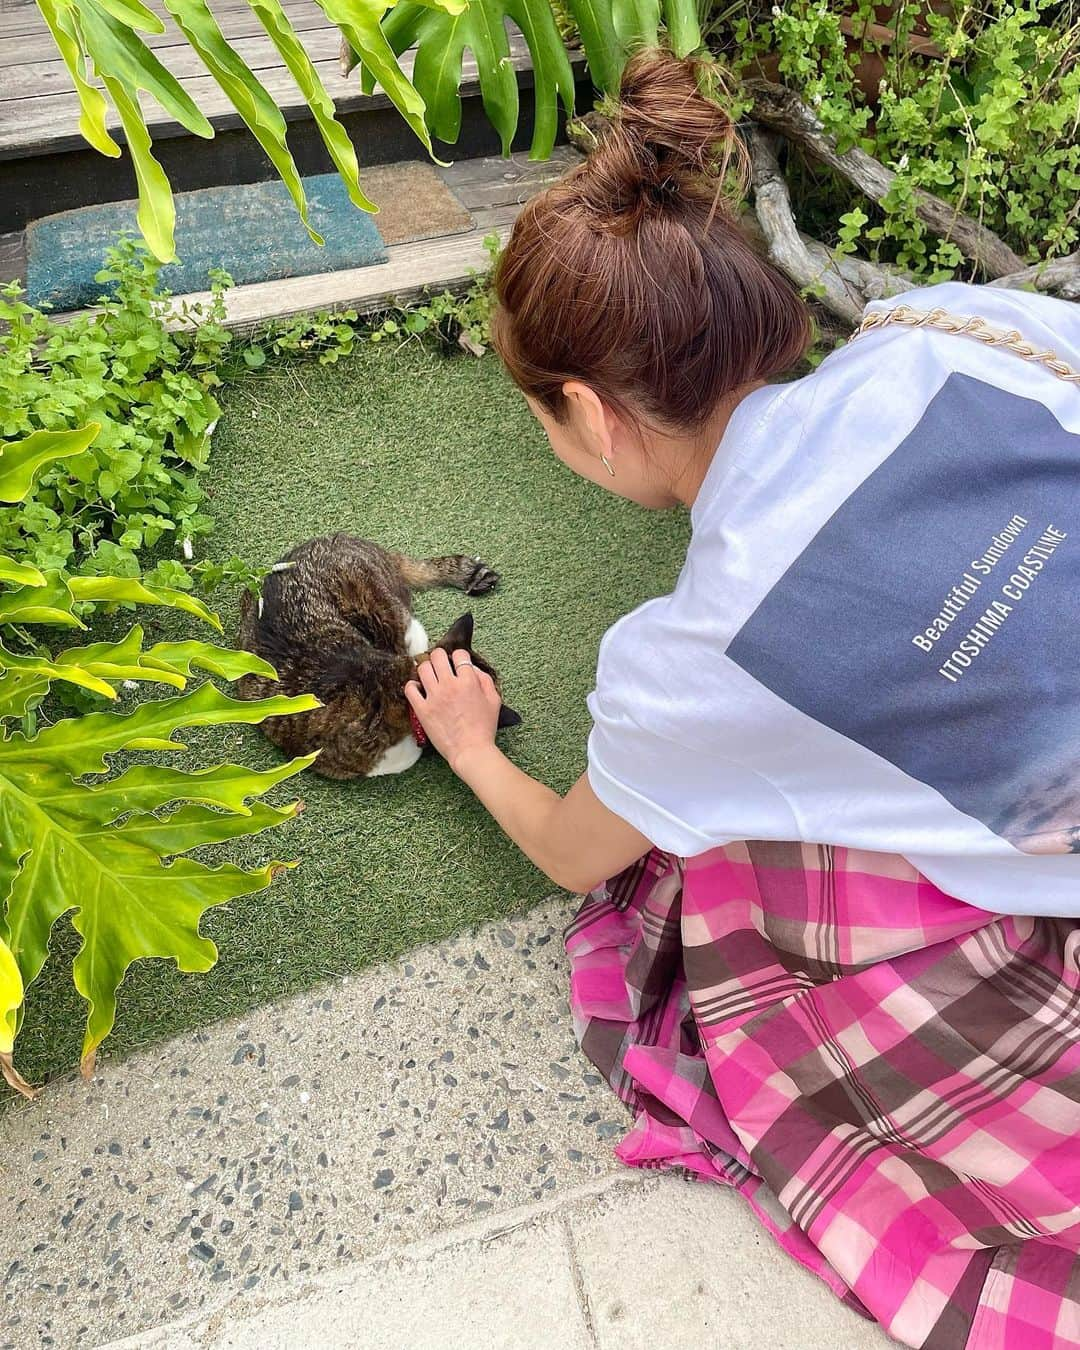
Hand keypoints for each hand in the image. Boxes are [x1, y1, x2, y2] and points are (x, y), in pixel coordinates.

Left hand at [405, 648, 501, 775]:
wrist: (470, 750)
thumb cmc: (484, 728)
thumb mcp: (494, 700)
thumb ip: (485, 680)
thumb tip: (473, 669)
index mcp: (468, 681)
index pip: (459, 655)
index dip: (459, 656)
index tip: (457, 662)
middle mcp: (449, 685)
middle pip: (437, 656)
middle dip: (439, 656)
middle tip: (440, 664)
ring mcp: (434, 696)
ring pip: (422, 668)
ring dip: (426, 668)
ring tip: (429, 675)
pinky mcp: (422, 709)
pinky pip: (410, 689)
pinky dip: (412, 685)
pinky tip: (418, 689)